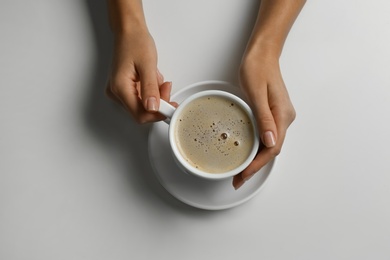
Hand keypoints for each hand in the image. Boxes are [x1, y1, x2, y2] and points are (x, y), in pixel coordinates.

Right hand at [106, 28, 174, 122]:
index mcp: (120, 88)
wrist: (128, 32)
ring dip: (155, 96)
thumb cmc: (135, 42)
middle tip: (166, 88)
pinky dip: (150, 92)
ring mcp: (119, 92)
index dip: (157, 114)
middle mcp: (116, 93)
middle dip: (158, 103)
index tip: (170, 107)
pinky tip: (152, 80)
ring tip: (157, 79)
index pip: (139, 115)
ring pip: (142, 106)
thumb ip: (150, 88)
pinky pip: (141, 99)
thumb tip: (153, 108)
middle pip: (141, 112)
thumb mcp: (147, 64)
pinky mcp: (124, 89)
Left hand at [233, 51, 295, 188]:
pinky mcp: (274, 113)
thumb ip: (263, 118)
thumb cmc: (257, 68)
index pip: (272, 148)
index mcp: (282, 115)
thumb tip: (270, 142)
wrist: (263, 53)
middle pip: (272, 149)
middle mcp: (285, 118)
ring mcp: (281, 116)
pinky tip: (249, 152)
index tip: (243, 175)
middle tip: (238, 178)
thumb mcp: (256, 92)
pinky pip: (268, 136)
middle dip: (255, 166)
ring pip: (270, 144)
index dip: (257, 165)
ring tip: (241, 170)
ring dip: (257, 159)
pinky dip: (258, 148)